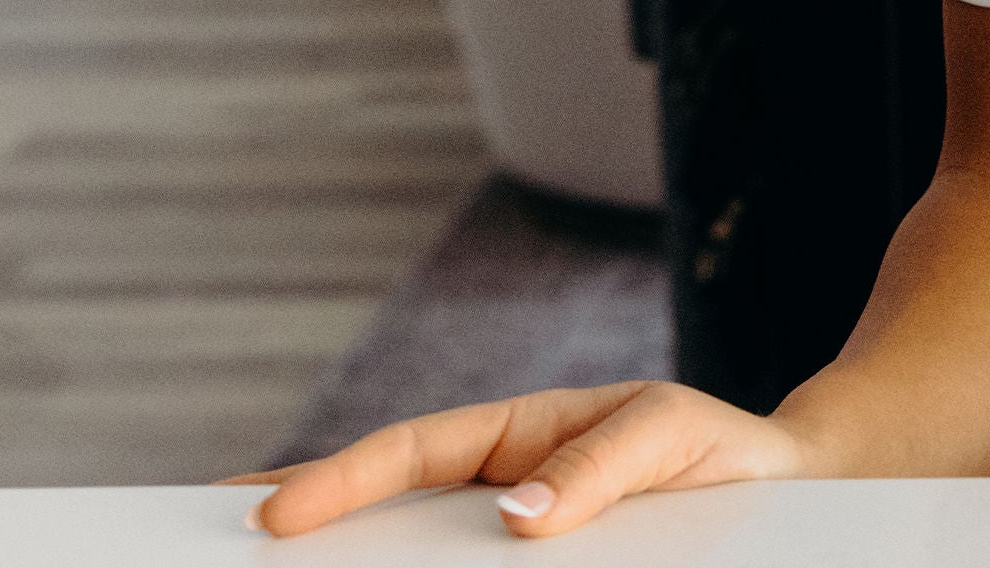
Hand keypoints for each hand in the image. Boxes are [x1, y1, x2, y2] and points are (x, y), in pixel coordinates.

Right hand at [226, 381, 809, 537]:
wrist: (778, 493)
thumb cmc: (716, 452)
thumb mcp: (669, 435)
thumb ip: (600, 466)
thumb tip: (514, 514)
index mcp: (514, 435)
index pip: (408, 453)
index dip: (338, 480)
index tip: (273, 513)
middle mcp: (496, 489)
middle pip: (381, 511)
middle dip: (300, 526)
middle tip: (210, 549)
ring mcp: (506, 543)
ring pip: (411, 562)